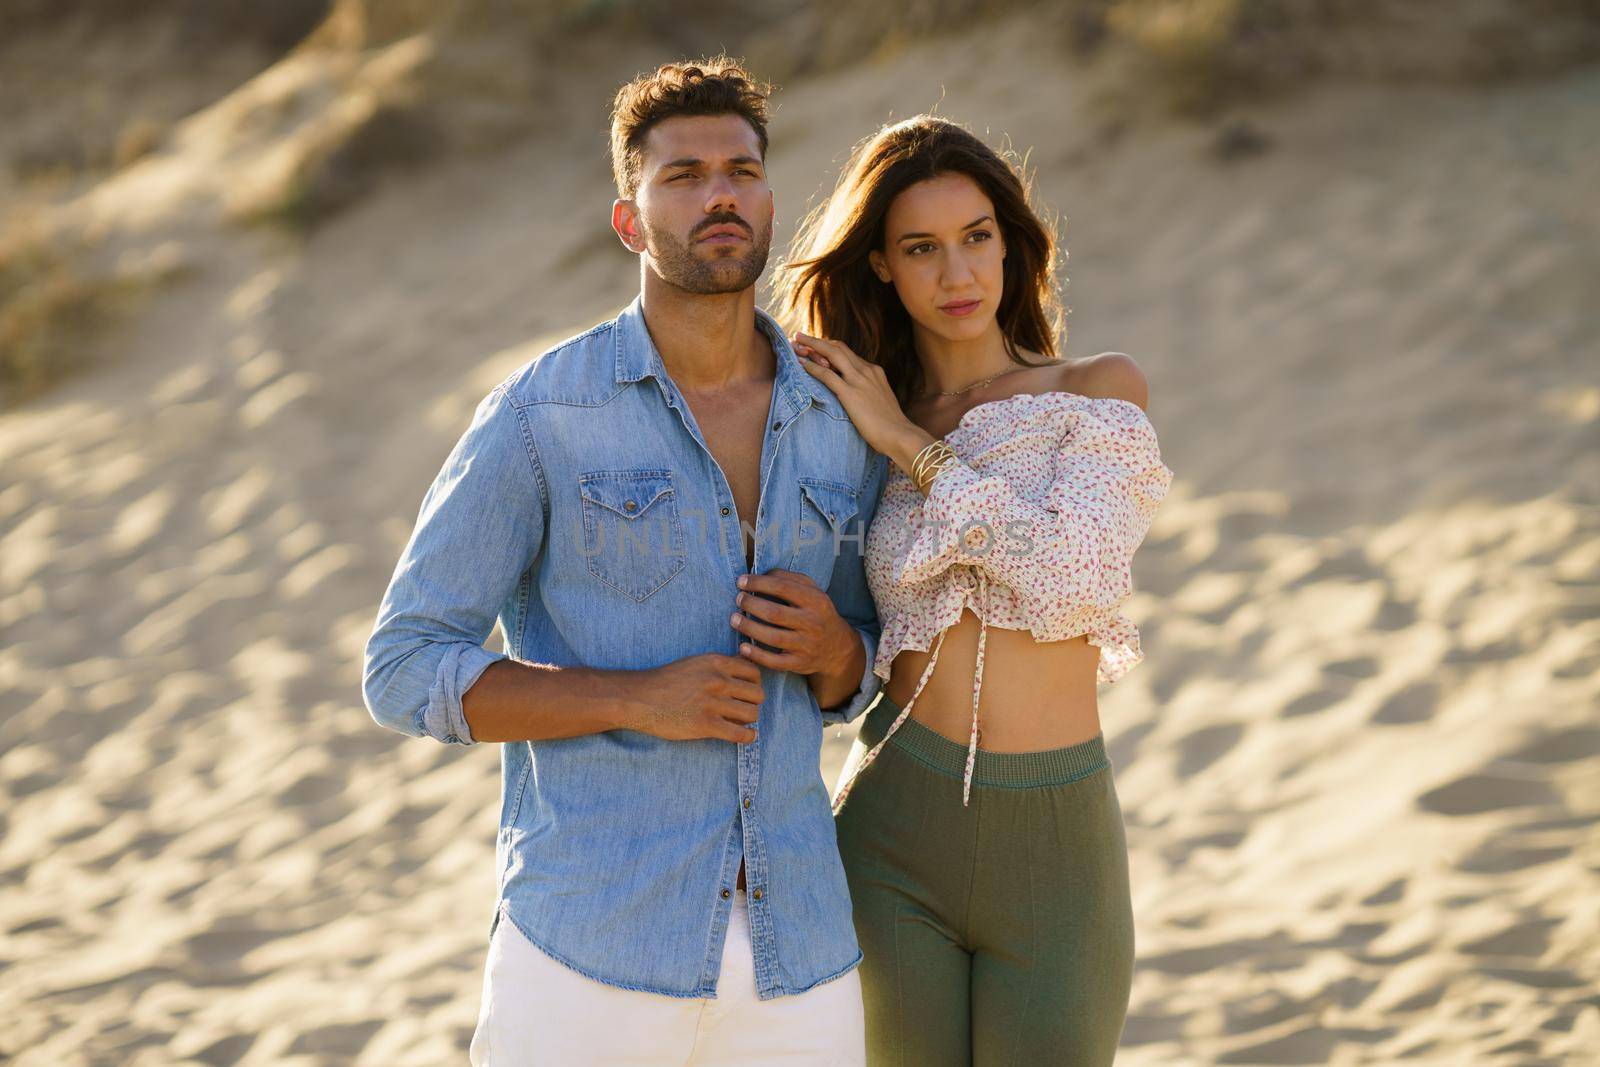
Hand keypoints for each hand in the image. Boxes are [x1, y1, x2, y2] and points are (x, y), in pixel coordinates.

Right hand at [629, 653, 763, 742]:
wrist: (640, 698)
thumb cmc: (667, 681)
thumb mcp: (696, 662)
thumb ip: (721, 664)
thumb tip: (746, 662)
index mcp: (716, 663)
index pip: (754, 673)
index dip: (753, 685)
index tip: (744, 693)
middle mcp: (717, 680)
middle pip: (758, 694)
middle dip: (752, 703)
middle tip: (741, 709)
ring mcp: (712, 703)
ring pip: (752, 714)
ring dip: (748, 720)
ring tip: (737, 722)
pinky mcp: (706, 725)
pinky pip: (741, 734)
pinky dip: (747, 737)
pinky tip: (744, 736)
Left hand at [730, 569, 855, 674]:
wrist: (837, 646)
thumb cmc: (816, 612)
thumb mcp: (812, 590)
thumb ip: (789, 578)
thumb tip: (760, 574)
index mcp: (816, 600)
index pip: (782, 587)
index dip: (758, 583)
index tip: (740, 581)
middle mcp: (813, 623)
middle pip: (775, 613)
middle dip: (751, 604)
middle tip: (738, 600)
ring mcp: (807, 645)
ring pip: (773, 637)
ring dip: (749, 628)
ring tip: (734, 619)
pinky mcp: (800, 664)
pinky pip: (775, 661)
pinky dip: (756, 655)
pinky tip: (743, 647)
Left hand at [792, 332, 931, 463]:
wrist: (900, 435)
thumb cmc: (891, 426)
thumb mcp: (881, 402)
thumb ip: (870, 394)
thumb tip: (859, 399)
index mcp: (875, 372)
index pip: (848, 352)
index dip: (830, 346)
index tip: (816, 346)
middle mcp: (867, 371)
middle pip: (838, 347)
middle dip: (817, 341)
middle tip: (800, 337)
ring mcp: (858, 380)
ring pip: (831, 354)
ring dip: (811, 346)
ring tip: (795, 343)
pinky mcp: (850, 393)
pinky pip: (826, 374)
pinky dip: (811, 367)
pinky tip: (800, 363)